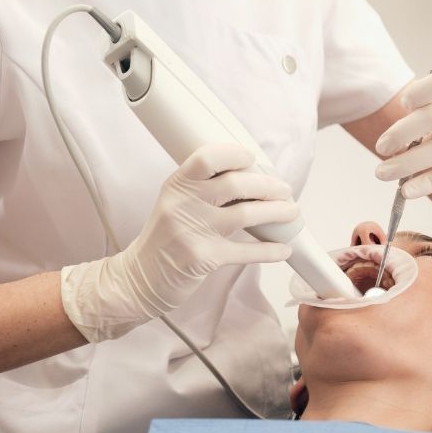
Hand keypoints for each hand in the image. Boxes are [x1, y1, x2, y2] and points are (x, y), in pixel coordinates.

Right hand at [61, 143, 298, 342]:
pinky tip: (284, 249)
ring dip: (277, 212)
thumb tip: (251, 177)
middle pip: (236, 184)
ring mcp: (193, 232)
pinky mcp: (203, 259)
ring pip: (247, 214)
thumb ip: (204, 189)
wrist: (138, 278)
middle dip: (269, 185)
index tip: (253, 158)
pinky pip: (246, 252)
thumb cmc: (165, 237)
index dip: (235, 154)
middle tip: (285, 190)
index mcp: (177, 184)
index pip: (207, 157)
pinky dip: (270, 250)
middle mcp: (184, 204)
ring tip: (292, 212)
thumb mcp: (175, 203)